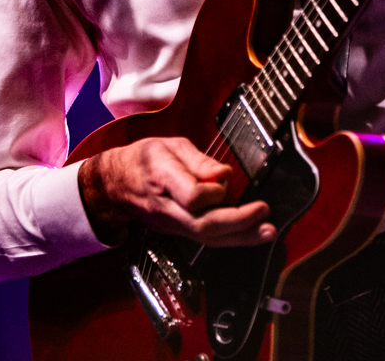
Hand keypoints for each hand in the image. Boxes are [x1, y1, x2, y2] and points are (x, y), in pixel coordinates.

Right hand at [78, 136, 275, 247]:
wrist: (117, 184)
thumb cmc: (144, 159)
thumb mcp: (169, 145)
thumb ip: (198, 160)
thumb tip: (224, 175)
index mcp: (162, 177)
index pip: (191, 195)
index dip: (212, 192)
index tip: (223, 179)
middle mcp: (167, 206)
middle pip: (204, 224)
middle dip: (238, 222)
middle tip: (263, 212)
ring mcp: (172, 223)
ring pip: (208, 238)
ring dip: (241, 237)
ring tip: (267, 231)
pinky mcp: (178, 231)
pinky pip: (206, 239)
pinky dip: (231, 237)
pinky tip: (251, 233)